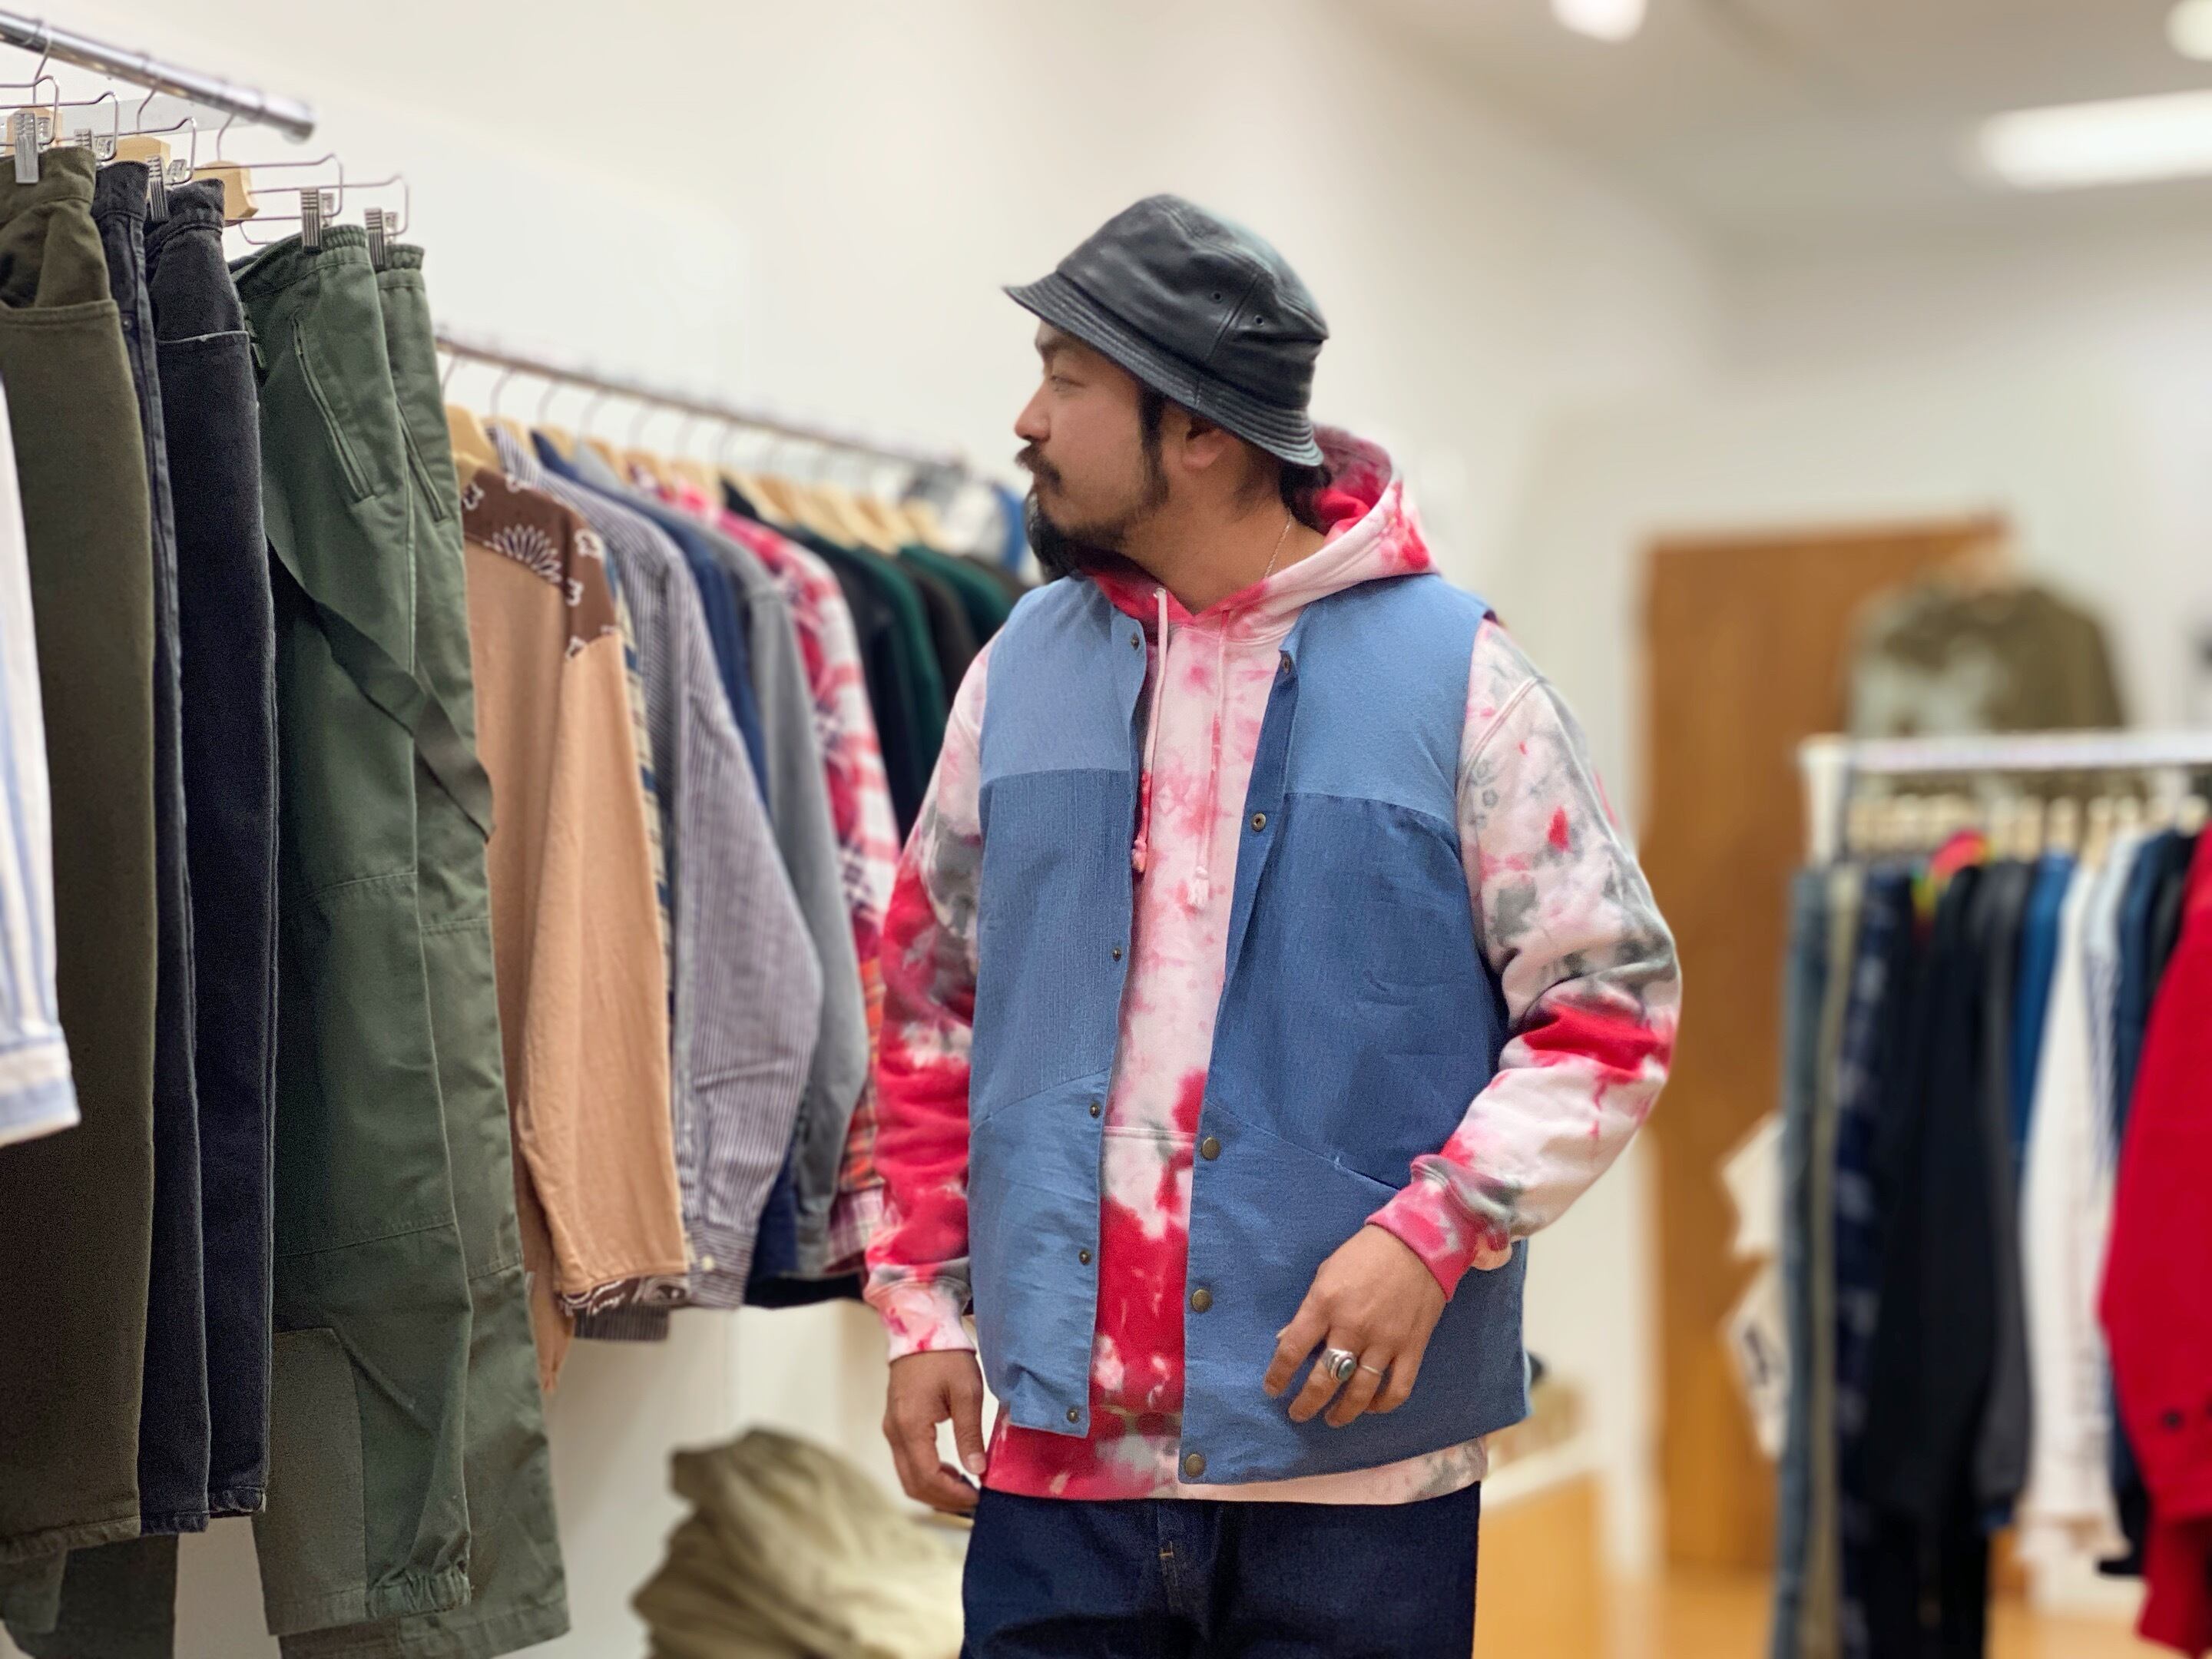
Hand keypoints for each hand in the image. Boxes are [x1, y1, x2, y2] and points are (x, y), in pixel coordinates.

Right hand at [883, 1349, 988, 1512]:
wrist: (920, 1329)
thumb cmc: (945, 1356)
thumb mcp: (967, 1392)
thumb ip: (970, 1434)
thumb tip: (978, 1470)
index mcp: (911, 1425)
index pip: (927, 1476)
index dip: (952, 1493)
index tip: (977, 1497)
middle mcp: (894, 1432)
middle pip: (912, 1483)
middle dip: (943, 1498)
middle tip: (973, 1498)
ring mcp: (891, 1429)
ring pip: (907, 1476)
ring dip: (934, 1489)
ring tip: (966, 1486)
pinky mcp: (895, 1425)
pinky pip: (907, 1462)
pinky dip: (927, 1475)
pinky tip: (951, 1471)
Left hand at [1263, 1224, 1447, 1427]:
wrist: (1417, 1243)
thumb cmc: (1364, 1254)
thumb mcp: (1325, 1274)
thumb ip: (1308, 1311)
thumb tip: (1285, 1341)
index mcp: (1324, 1304)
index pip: (1292, 1350)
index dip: (1278, 1376)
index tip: (1272, 1389)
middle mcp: (1352, 1328)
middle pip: (1323, 1381)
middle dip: (1306, 1403)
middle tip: (1297, 1413)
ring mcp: (1384, 1342)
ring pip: (1359, 1393)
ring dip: (1342, 1412)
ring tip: (1331, 1418)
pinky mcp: (1412, 1348)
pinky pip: (1397, 1390)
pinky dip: (1381, 1405)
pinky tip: (1369, 1406)